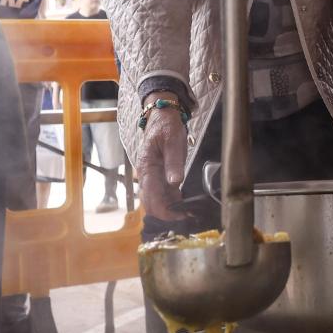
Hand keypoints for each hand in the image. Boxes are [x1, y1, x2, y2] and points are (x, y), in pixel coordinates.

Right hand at [135, 98, 189, 221]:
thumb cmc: (167, 126)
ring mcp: (150, 175)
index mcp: (147, 167)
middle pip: (150, 203)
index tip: (182, 216)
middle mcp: (145, 175)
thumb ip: (174, 162)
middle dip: (166, 214)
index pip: (152, 197)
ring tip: (188, 214)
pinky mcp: (156, 174)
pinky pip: (161, 192)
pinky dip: (170, 200)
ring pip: (155, 200)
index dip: (166, 211)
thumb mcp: (173, 141)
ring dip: (169, 209)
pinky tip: (183, 204)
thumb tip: (175, 183)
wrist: (161, 115)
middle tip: (187, 218)